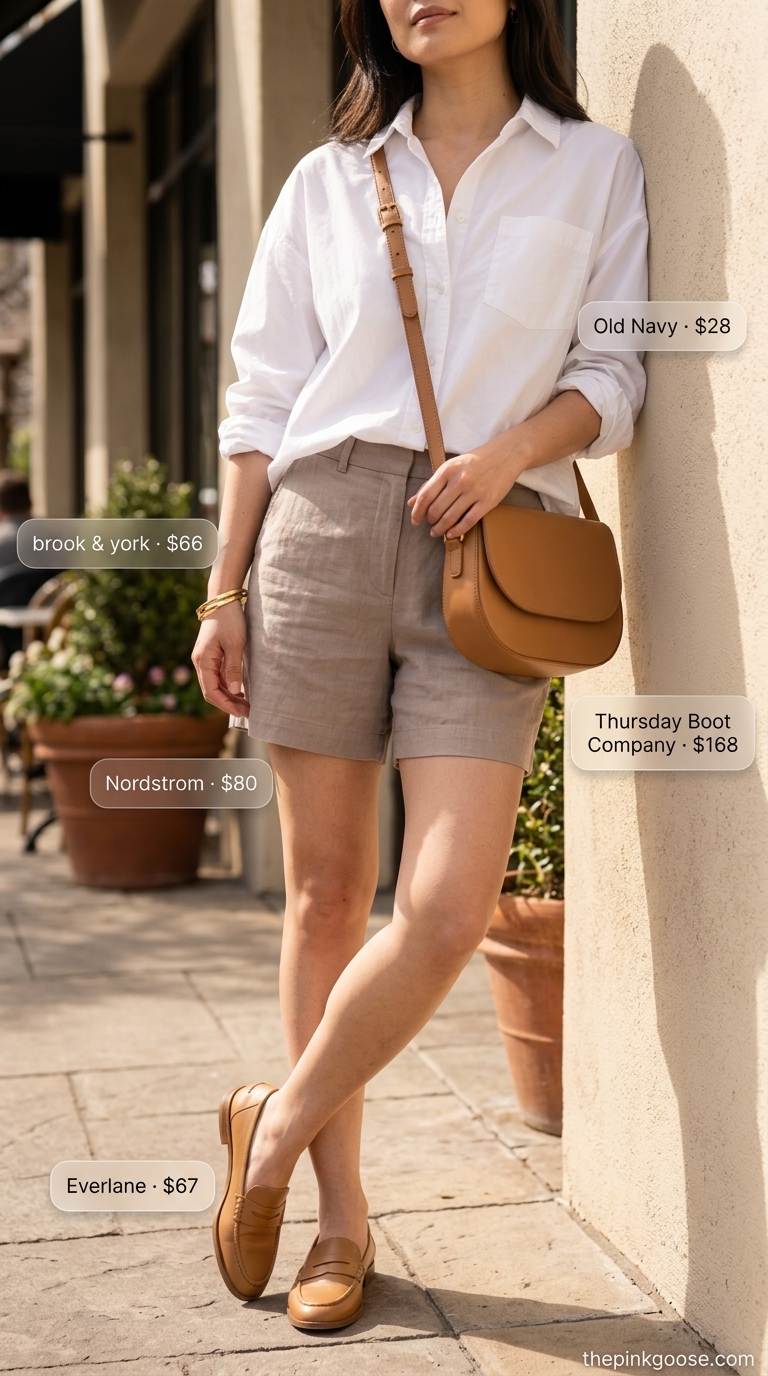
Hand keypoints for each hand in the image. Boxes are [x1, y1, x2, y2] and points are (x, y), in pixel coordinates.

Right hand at [192, 602, 249, 715]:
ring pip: (214, 685)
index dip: (226, 704)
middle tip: (248, 712)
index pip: (211, 692)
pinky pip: (217, 677)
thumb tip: (233, 691)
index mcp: (203, 661)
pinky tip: (240, 691)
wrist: (223, 600)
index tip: (242, 712)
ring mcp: (205, 660)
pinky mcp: (211, 656)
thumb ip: (233, 668)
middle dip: (228, 703)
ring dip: (229, 696)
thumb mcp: (235, 644)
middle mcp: (201, 662)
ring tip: (246, 704)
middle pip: (211, 691)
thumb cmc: (230, 620)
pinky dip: (228, 686)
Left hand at [407, 431, 530, 539]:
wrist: (504, 455)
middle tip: (430, 525)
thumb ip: (430, 484)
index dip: (417, 512)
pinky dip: (456, 531)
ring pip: (450, 518)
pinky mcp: (487, 502)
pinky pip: (468, 522)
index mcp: (447, 470)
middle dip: (430, 521)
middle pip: (436, 509)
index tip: (415, 521)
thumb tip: (412, 502)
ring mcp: (474, 492)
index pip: (425, 496)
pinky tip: (451, 534)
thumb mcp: (450, 467)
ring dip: (440, 529)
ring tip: (437, 532)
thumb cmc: (474, 462)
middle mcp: (459, 481)